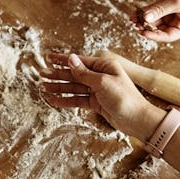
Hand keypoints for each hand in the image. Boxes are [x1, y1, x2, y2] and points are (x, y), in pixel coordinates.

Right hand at [41, 53, 162, 140]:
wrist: (137, 120)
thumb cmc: (124, 98)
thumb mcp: (103, 83)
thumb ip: (84, 73)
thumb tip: (71, 58)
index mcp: (104, 66)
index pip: (79, 61)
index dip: (63, 60)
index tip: (49, 58)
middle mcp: (100, 76)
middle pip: (75, 74)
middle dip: (58, 75)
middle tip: (42, 75)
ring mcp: (98, 90)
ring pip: (74, 87)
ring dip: (60, 87)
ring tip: (45, 88)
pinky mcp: (96, 102)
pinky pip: (78, 99)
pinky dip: (67, 100)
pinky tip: (55, 100)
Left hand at [133, 0, 179, 42]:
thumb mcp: (176, 2)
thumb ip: (160, 10)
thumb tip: (145, 18)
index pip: (167, 36)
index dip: (155, 36)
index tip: (143, 32)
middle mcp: (176, 22)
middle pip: (158, 29)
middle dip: (146, 27)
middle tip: (135, 24)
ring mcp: (168, 13)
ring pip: (153, 20)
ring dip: (142, 19)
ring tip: (132, 19)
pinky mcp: (162, 3)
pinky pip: (151, 10)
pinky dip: (143, 11)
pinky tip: (135, 13)